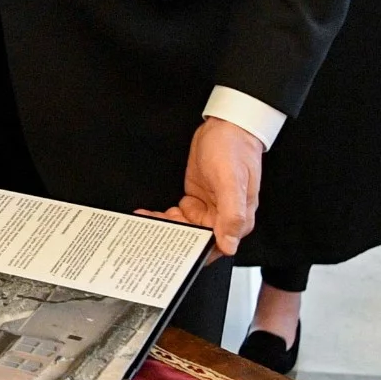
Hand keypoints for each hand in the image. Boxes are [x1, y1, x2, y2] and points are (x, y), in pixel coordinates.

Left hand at [149, 117, 263, 257]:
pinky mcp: (196, 198)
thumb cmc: (235, 149)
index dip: (192, 252)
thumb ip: (232, 214)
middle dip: (172, 238)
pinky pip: (178, 215)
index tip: (171, 253)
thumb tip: (230, 245)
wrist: (226, 125)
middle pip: (195, 238)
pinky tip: (148, 213)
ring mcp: (209, 208)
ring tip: (143, 222)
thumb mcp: (231, 181)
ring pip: (184, 228)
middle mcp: (223, 217)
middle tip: (149, 235)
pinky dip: (163, 216)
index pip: (214, 247)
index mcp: (237, 219)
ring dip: (164, 226)